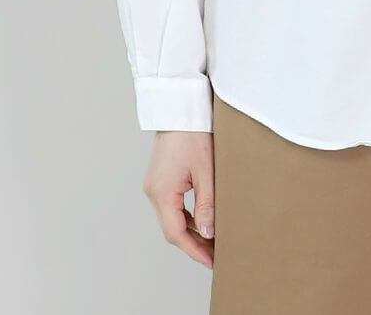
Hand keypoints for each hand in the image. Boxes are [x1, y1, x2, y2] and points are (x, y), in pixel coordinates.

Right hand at [143, 131, 215, 267]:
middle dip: (194, 244)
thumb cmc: (193, 133)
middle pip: (173, 229)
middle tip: (216, 256)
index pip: (176, 233)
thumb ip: (207, 204)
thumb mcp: (205, 170)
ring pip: (173, 218)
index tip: (212, 262)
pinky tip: (204, 221)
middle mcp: (154, 192)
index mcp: (162, 192)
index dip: (194, 251)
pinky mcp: (161, 180)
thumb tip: (208, 233)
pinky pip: (173, 206)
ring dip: (192, 231)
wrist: (181, 108)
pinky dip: (188, 217)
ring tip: (213, 242)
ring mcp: (156, 186)